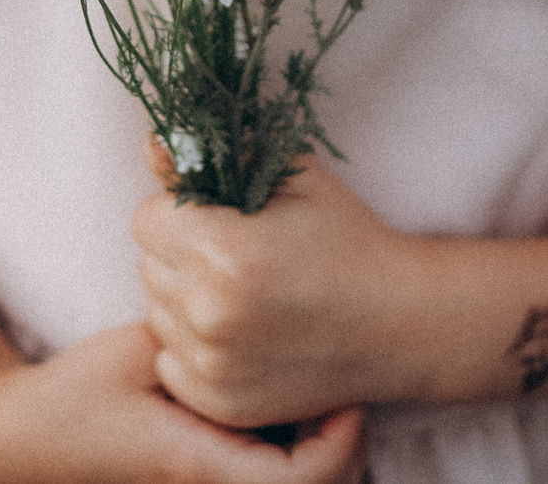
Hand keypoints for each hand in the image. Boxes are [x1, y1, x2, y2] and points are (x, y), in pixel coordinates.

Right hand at [0, 323, 365, 483]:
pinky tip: (266, 390)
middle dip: (337, 441)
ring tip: (312, 383)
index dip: (342, 443)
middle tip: (346, 383)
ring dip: (308, 441)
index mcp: (202, 463)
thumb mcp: (142, 350)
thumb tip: (257, 300)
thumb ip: (200, 334)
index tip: (349, 396)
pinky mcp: (194, 476)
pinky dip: (276, 442)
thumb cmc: (75, 396)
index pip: (304, 481)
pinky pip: (255, 469)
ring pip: (284, 481)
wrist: (22, 438)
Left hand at [134, 142, 420, 426]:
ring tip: (243, 296)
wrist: (400, 323)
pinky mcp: (221, 402)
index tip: (215, 218)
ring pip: (157, 314)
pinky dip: (195, 348)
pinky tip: (242, 333)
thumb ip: (213, 160)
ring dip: (185, 301)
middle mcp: (209, 312)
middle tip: (234, 256)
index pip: (147, 219)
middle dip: (180, 254)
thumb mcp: (290, 179)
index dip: (179, 212)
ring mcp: (213, 364)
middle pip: (148, 265)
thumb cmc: (347, 239)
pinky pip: (171, 361)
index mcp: (222, 250)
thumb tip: (153, 145)